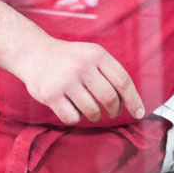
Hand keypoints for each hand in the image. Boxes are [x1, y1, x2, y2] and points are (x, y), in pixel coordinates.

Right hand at [13, 39, 145, 124]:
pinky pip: (73, 118)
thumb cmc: (69, 59)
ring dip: (95, 116)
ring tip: (91, 112)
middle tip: (112, 113)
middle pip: (109, 98)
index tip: (139, 113)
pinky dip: (76, 119)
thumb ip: (110, 72)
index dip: (134, 100)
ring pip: (92, 111)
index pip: (123, 81)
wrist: (34, 53)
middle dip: (114, 111)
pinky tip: (73, 110)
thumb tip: (131, 101)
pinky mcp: (51, 95)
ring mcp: (65, 80)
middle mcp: (82, 65)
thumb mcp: (91, 54)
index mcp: (96, 54)